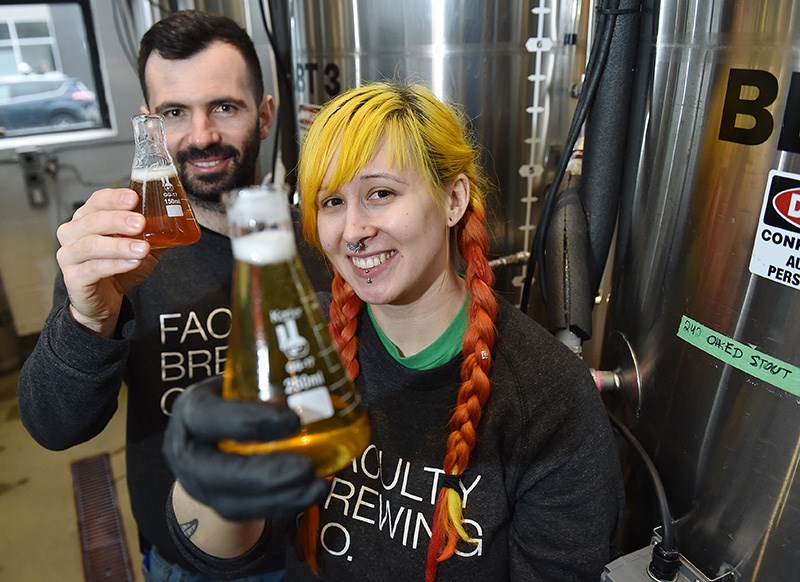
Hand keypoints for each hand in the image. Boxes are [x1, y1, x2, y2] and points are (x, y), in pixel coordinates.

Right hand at [56, 188, 159, 335]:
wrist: (105, 299)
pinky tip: (132, 262)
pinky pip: (93, 269)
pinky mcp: (73, 278)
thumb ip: (154, 232)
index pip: (97, 201)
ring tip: (142, 247)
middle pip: (92, 220)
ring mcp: (69, 256)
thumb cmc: (119, 267)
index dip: (114, 198)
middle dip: (118, 220)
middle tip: (141, 222)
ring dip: (119, 245)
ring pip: (90, 245)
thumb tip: (179, 219)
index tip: (134, 197)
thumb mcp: (140, 245)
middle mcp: (73, 233)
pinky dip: (115, 264)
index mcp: (88, 218)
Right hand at [163, 375, 328, 520]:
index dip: (247, 421)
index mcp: (191, 411)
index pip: (208, 417)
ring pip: (234, 503)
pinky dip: (285, 506)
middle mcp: (188, 451)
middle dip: (264, 475)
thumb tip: (319, 361)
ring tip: (318, 487)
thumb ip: (265, 377)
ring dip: (280, 499)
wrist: (208, 436)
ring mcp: (200, 485)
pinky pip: (251, 514)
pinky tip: (311, 496)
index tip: (291, 420)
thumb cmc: (232, 400)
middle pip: (216, 473)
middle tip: (305, 468)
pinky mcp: (221, 505)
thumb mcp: (237, 381)